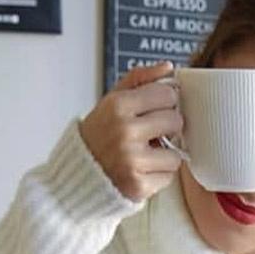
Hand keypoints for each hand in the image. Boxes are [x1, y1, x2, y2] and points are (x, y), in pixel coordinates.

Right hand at [78, 62, 183, 202]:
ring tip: (147, 153)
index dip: (166, 102)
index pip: (167, 95)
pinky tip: (143, 170)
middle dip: (168, 127)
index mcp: (118, 106)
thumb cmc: (100, 136)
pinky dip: (159, 174)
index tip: (157, 108)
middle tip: (153, 132)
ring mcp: (132, 161)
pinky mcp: (138, 186)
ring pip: (175, 153)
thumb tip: (169, 68)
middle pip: (175, 121)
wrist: (79, 174)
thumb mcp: (112, 101)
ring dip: (165, 155)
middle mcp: (125, 132)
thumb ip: (140, 80)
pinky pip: (168, 176)